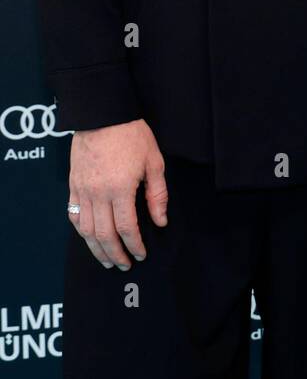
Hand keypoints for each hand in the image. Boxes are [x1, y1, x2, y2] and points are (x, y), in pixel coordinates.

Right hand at [67, 119, 167, 268]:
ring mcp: (82, 190)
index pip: (127, 228)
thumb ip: (157, 194)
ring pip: (86, 230)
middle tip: (124, 265)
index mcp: (121, 188)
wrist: (103, 114)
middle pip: (104, 235)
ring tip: (107, 260)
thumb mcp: (154, 161)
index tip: (141, 254)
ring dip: (96, 249)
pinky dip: (81, 231)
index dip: (134, 245)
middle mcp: (98, 193)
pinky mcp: (73, 185)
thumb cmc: (131, 134)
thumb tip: (160, 220)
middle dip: (116, 254)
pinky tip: (90, 239)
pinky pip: (74, 215)